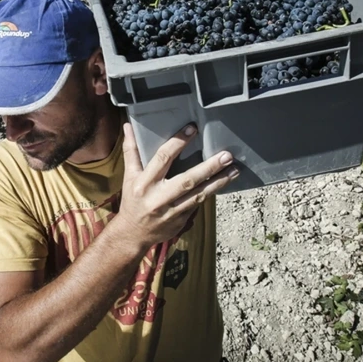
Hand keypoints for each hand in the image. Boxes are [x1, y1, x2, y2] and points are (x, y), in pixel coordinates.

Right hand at [115, 122, 238, 251]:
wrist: (132, 234)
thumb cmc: (132, 201)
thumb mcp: (129, 176)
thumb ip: (131, 151)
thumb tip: (128, 127)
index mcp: (144, 182)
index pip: (163, 158)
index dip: (178, 142)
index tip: (192, 129)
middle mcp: (158, 197)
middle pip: (188, 179)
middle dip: (209, 167)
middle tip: (226, 156)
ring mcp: (171, 211)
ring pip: (199, 194)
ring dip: (218, 182)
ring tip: (234, 169)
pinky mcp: (181, 220)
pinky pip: (199, 203)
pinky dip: (211, 192)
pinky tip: (224, 182)